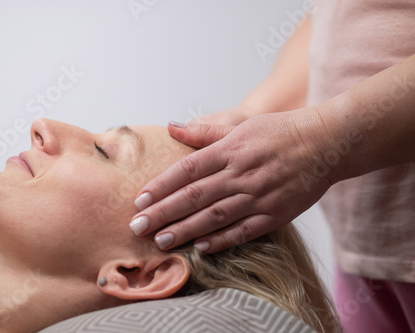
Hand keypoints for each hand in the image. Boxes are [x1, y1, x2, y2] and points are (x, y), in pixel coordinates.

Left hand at [130, 109, 333, 252]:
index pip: (187, 170)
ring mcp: (259, 196)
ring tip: (160, 241)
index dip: (161, 186)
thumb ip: (205, 131)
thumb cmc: (281, 131)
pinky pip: (244, 230)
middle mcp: (241, 174)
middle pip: (194, 196)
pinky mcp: (275, 214)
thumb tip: (172, 126)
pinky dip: (221, 240)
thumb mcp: (242, 124)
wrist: (327, 143)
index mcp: (230, 150)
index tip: (140, 200)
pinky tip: (200, 247)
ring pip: (214, 216)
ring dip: (185, 230)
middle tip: (137, 227)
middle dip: (163, 212)